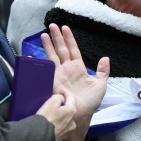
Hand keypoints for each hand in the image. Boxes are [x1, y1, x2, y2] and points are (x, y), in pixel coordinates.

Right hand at [36, 88, 76, 140]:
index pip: (71, 98)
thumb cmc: (47, 117)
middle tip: (56, 102)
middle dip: (63, 105)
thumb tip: (61, 99)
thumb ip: (58, 97)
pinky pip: (60, 128)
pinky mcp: (61, 139)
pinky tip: (51, 124)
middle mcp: (72, 122)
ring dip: (60, 116)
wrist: (40, 137)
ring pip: (65, 120)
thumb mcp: (52, 102)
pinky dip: (57, 125)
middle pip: (69, 110)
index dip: (65, 92)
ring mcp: (67, 132)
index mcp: (72, 111)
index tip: (60, 90)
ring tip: (53, 114)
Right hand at [42, 23, 108, 140]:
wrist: (81, 115)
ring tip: (44, 33)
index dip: (69, 38)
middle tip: (52, 25)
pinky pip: (46, 69)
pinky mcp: (52, 81)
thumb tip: (105, 58)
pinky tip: (34, 54)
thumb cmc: (90, 103)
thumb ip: (103, 71)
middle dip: (56, 37)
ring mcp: (59, 74)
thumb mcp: (100, 85)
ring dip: (48, 44)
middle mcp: (67, 69)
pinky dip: (40, 61)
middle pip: (61, 49)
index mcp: (78, 68)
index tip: (65, 27)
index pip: (73, 49)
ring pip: (52, 55)